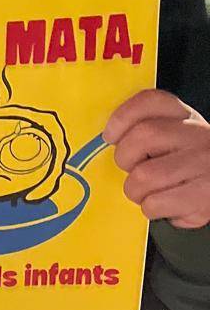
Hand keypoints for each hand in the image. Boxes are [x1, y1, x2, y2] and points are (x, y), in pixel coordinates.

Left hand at [105, 89, 209, 228]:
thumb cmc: (190, 166)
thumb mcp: (175, 139)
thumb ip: (147, 132)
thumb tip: (110, 140)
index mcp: (185, 117)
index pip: (151, 101)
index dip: (123, 117)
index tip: (110, 135)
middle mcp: (198, 135)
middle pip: (143, 135)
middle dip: (125, 158)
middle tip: (132, 170)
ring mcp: (203, 164)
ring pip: (144, 175)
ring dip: (136, 190)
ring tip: (149, 192)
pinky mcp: (202, 196)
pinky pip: (155, 203)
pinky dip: (151, 208)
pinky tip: (164, 205)